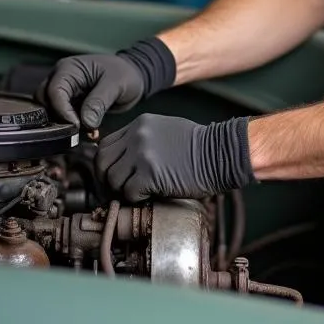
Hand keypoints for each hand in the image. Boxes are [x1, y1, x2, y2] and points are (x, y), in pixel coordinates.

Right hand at [38, 37, 176, 129]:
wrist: (134, 77)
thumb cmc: (125, 74)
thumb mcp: (115, 85)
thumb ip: (99, 102)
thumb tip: (85, 123)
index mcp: (69, 69)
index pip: (55, 91)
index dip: (62, 110)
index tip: (76, 126)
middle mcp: (61, 79)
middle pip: (44, 101)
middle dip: (58, 118)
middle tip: (77, 131)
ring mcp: (64, 92)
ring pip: (50, 112)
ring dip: (64, 124)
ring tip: (86, 132)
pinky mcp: (70, 104)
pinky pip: (62, 117)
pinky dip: (71, 127)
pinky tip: (88, 132)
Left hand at [95, 114, 253, 201]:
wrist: (220, 154)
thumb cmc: (199, 146)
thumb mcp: (166, 130)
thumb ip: (142, 139)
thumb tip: (125, 159)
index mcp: (139, 124)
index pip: (106, 145)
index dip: (106, 163)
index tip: (113, 175)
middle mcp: (137, 136)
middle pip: (102, 162)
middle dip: (106, 180)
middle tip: (116, 191)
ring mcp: (142, 154)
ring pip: (113, 179)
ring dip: (122, 191)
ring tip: (137, 193)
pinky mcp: (150, 174)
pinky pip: (128, 193)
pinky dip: (136, 199)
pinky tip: (149, 196)